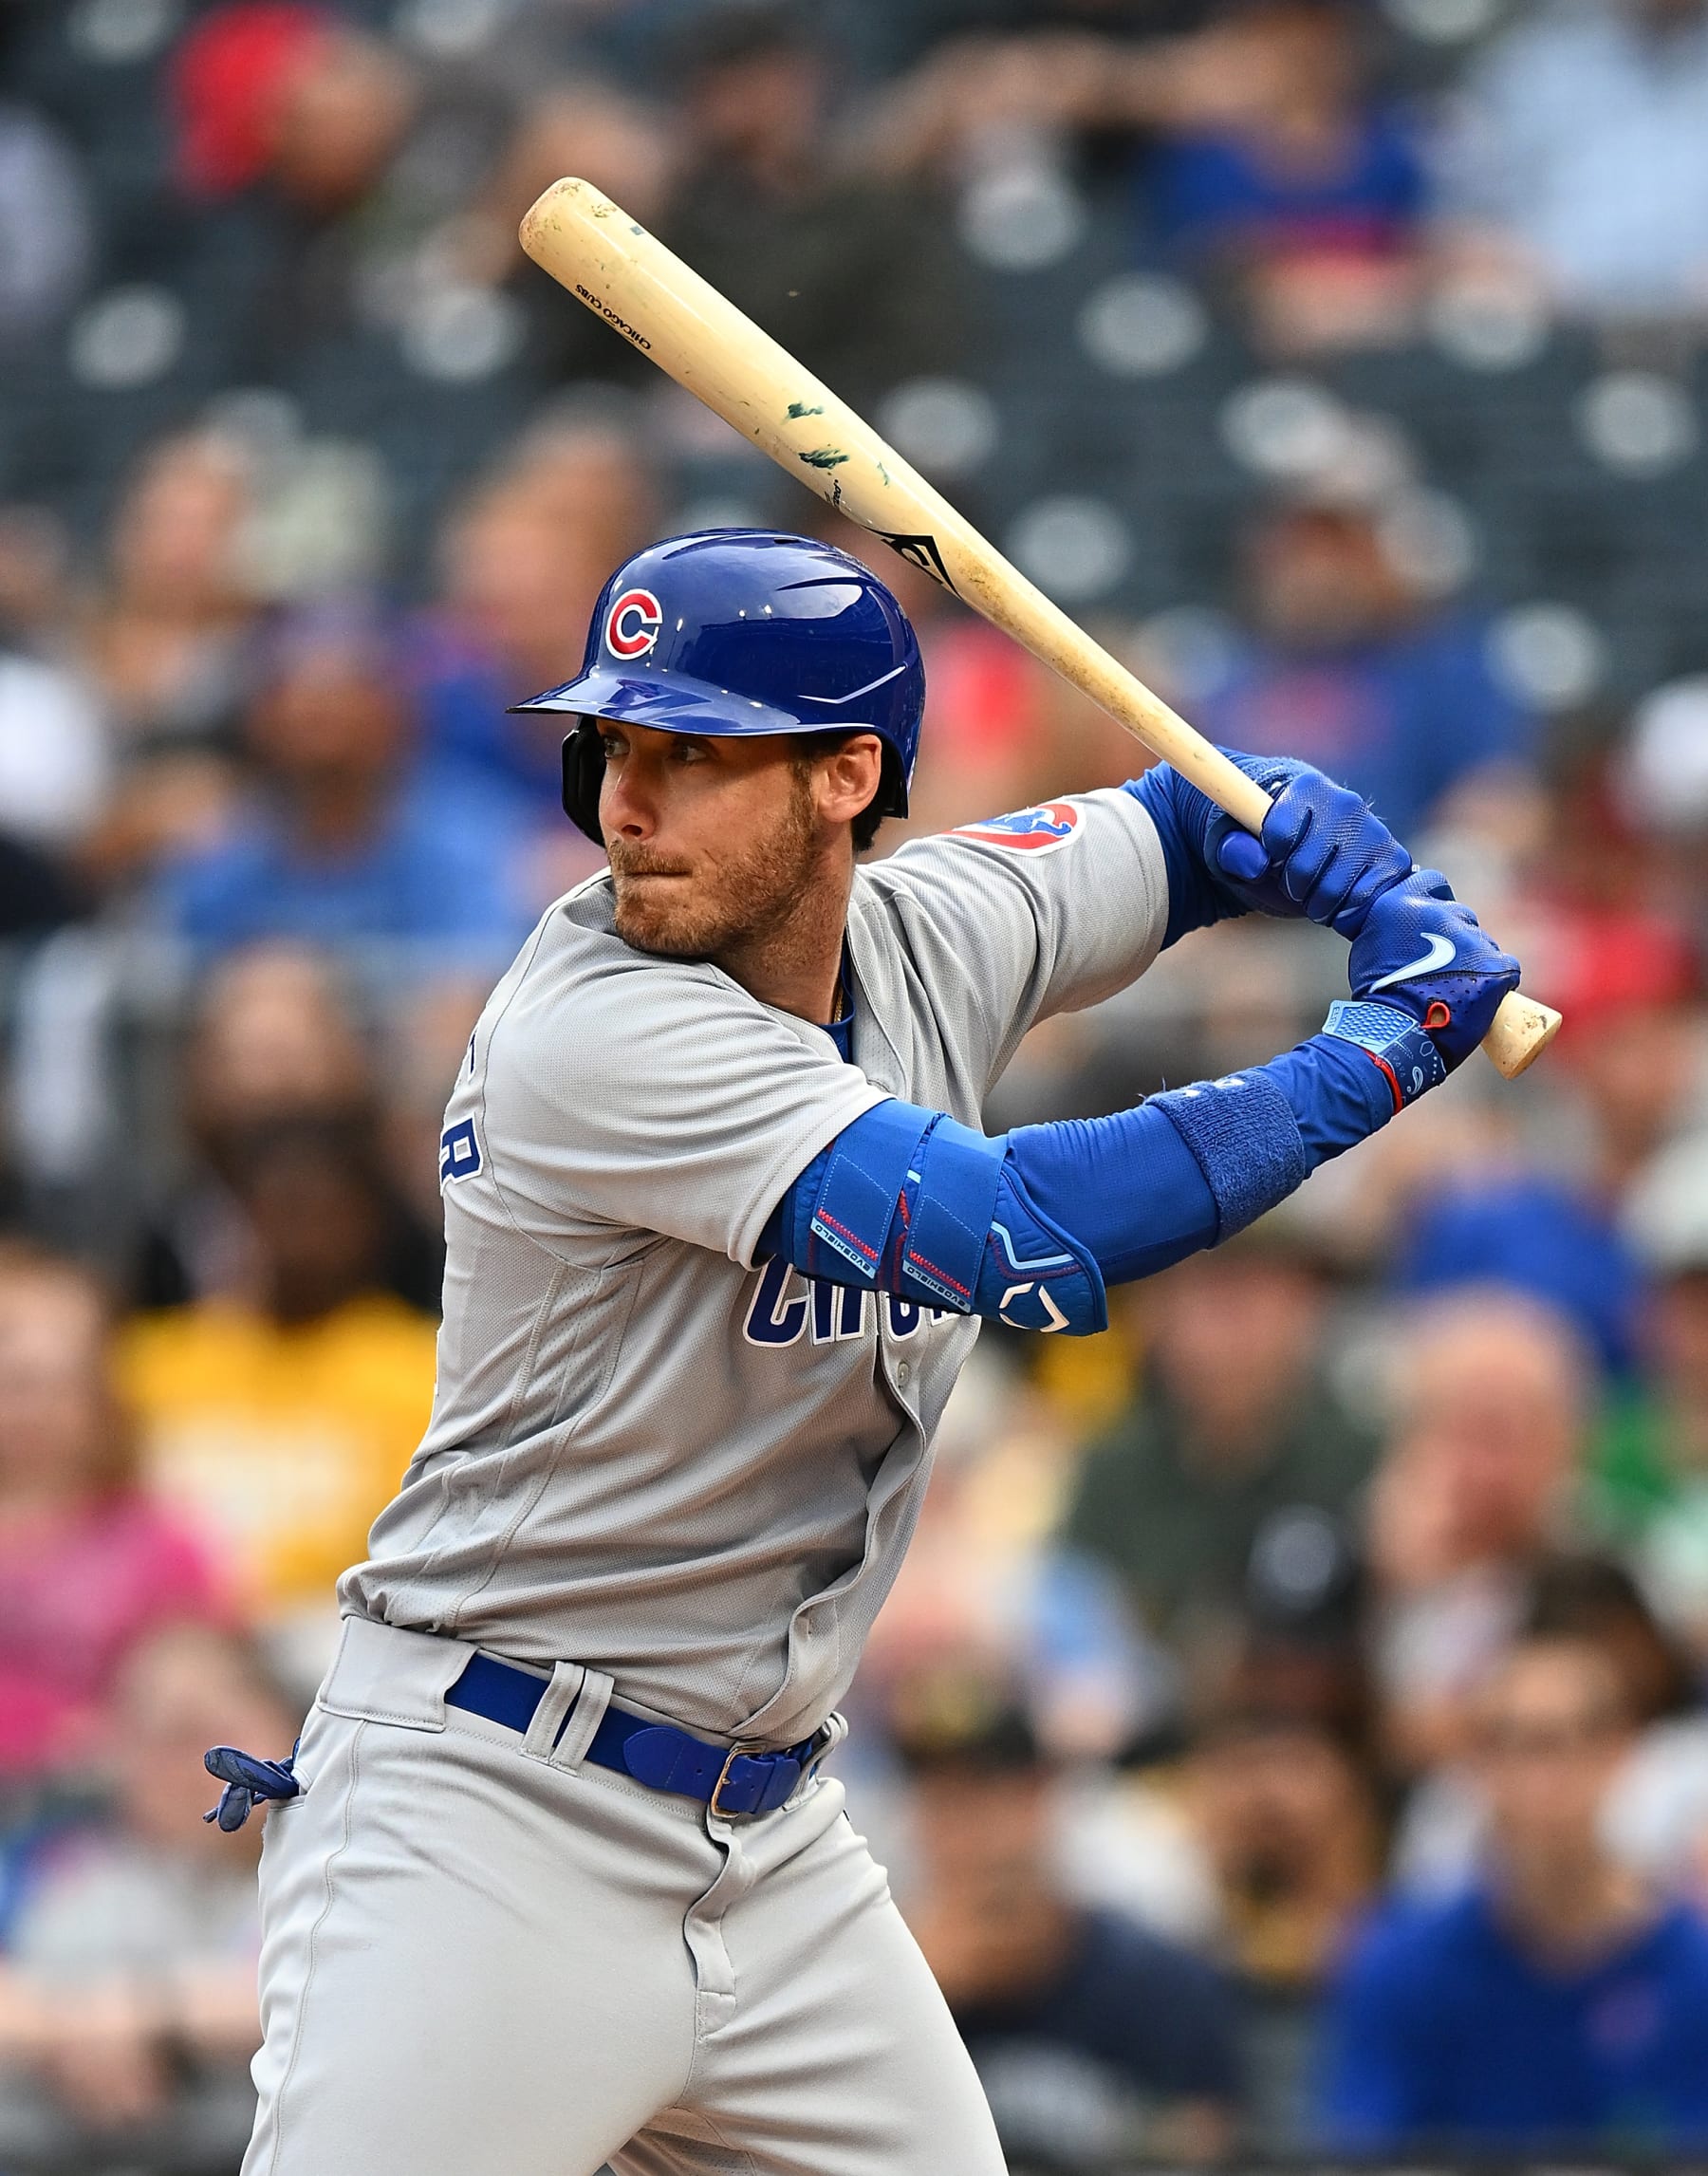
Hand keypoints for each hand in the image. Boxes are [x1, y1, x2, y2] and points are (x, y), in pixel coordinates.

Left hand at [1206, 752, 1413, 936]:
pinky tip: (1338, 901)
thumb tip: (1255, 861)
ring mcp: (1375, 832)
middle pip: (1307, 868)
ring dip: (1317, 904)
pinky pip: (1369, 902)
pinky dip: (1347, 914)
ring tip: (1313, 890)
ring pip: (1338, 891)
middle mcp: (1347, 804)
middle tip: (1290, 879)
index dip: (1269, 856)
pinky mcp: (1393, 862)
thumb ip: (1231, 848)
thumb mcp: (1226, 843)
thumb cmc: (1256, 842)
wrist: (1294, 852)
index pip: (1279, 835)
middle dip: (1290, 885)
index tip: (1271, 854)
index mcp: (1305, 787)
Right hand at [1346, 870, 1519, 1071]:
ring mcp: (1471, 939)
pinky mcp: (1496, 965)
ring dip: (1476, 962)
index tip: (1435, 921)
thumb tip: (1409, 929)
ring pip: (1484, 944)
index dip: (1437, 902)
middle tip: (1444, 969)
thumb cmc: (1377, 999)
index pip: (1433, 881)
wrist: (1396, 1034)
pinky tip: (1480, 999)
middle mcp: (1439, 913)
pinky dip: (1497, 982)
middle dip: (1457, 938)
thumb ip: (1393, 928)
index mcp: (1403, 903)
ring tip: (1457, 991)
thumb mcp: (1371, 947)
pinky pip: (1506, 968)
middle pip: (1461, 916)